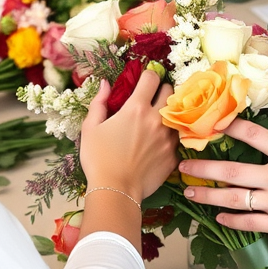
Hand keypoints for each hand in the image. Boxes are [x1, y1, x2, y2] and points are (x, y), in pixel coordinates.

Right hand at [79, 70, 178, 202]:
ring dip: (167, 113)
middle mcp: (157, 118)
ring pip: (176, 114)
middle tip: (150, 99)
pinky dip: (169, 136)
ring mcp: (169, 137)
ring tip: (155, 122)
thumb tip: (105, 83)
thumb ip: (99, 102)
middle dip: (161, 90)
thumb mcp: (90, 128)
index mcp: (137, 108)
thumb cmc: (99, 159)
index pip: (152, 77)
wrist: (115, 192)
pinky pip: (177, 137)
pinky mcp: (174, 154)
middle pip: (170, 91)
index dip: (147, 76)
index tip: (142, 82)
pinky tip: (157, 143)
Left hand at [178, 119, 267, 240]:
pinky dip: (231, 220)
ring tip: (190, 193)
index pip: (250, 133)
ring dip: (208, 196)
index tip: (209, 124)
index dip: (227, 126)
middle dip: (203, 167)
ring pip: (233, 198)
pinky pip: (249, 222)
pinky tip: (218, 218)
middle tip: (183, 166)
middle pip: (231, 170)